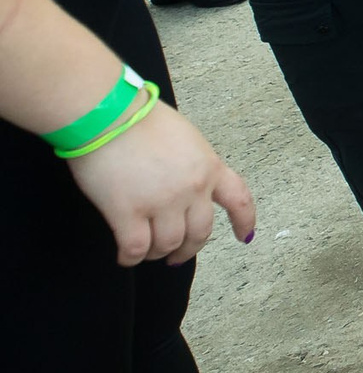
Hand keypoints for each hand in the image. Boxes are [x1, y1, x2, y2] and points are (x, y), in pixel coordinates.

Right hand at [68, 101, 256, 266]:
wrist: (108, 114)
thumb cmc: (140, 119)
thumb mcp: (186, 138)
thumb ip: (193, 164)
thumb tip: (186, 185)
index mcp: (209, 166)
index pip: (239, 199)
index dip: (244, 221)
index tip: (244, 237)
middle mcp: (192, 188)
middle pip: (200, 232)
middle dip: (189, 248)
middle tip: (176, 255)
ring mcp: (162, 202)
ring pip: (168, 244)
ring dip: (158, 253)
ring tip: (147, 252)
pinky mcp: (128, 212)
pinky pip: (136, 248)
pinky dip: (131, 258)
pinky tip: (126, 256)